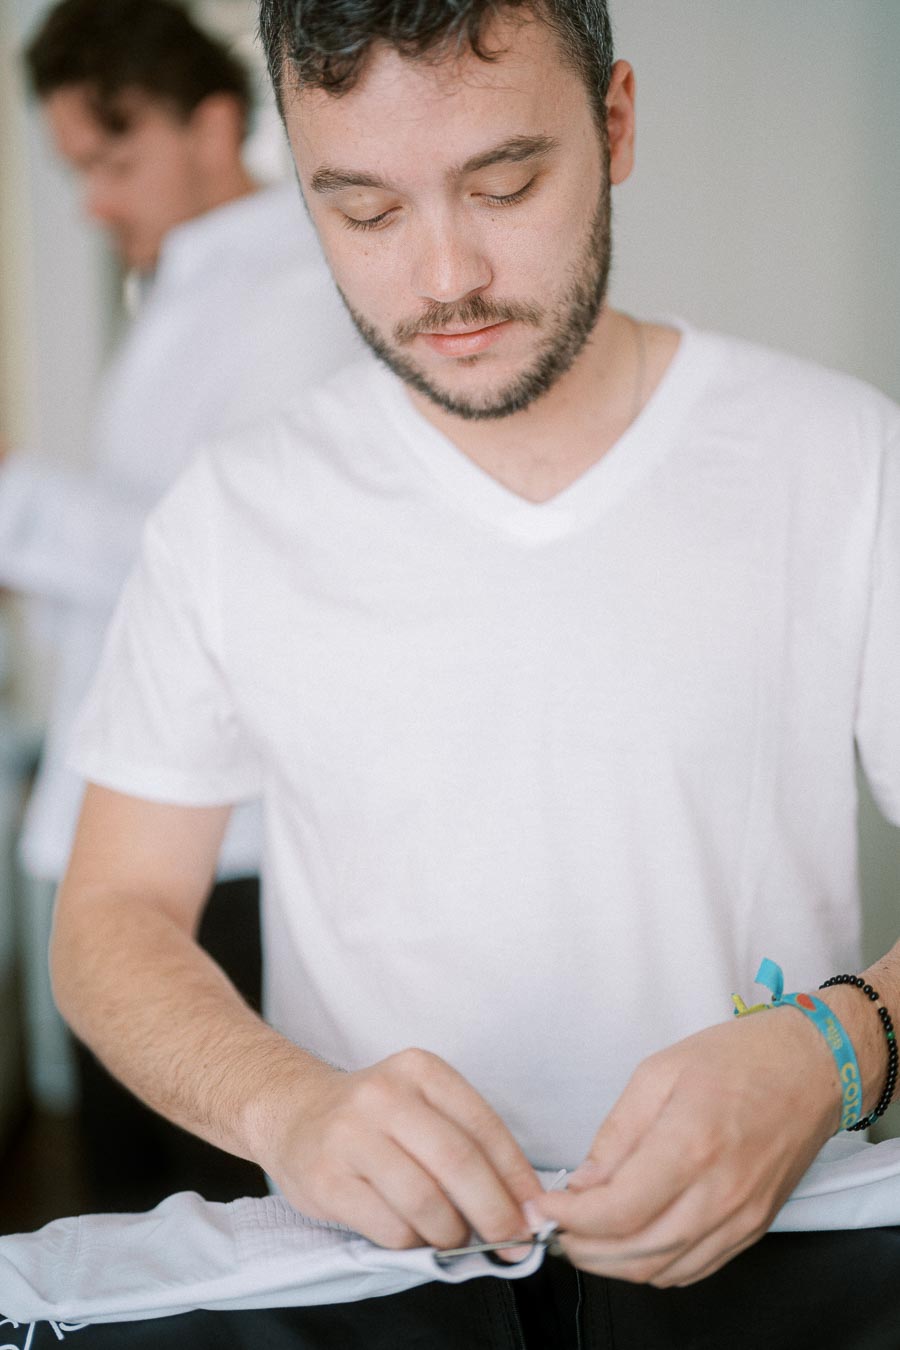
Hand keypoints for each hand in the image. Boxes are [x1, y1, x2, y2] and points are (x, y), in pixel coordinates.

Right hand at [255, 1047, 541, 1252]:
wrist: (293, 1111)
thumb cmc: (374, 1118)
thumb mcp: (421, 1105)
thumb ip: (468, 1143)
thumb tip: (523, 1204)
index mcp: (420, 1070)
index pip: (483, 1126)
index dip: (515, 1176)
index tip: (534, 1211)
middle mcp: (384, 1095)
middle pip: (457, 1163)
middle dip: (493, 1212)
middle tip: (510, 1242)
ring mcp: (350, 1135)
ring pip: (424, 1201)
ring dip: (451, 1232)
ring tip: (454, 1237)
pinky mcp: (326, 1178)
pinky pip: (388, 1226)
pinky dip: (412, 1242)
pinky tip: (413, 1235)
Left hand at [529, 1009, 841, 1286]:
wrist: (813, 1068)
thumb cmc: (739, 1058)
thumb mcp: (660, 1072)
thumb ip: (617, 1133)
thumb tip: (584, 1183)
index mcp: (691, 1144)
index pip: (617, 1211)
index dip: (569, 1219)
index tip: (542, 1208)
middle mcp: (719, 1192)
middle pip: (636, 1251)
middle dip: (583, 1249)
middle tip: (553, 1228)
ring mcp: (741, 1218)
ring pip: (662, 1269)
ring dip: (613, 1264)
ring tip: (583, 1239)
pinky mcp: (754, 1228)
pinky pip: (694, 1268)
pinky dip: (653, 1267)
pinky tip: (630, 1244)